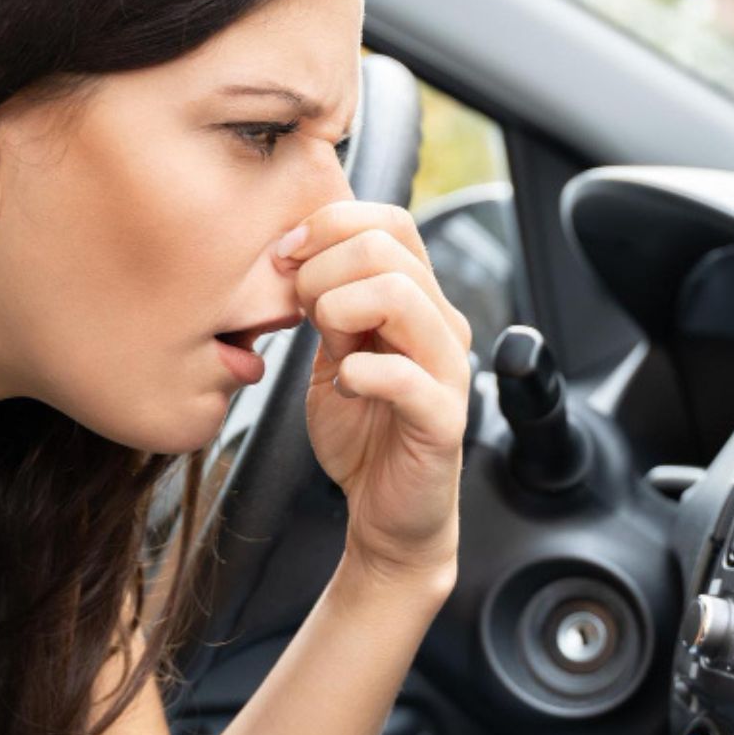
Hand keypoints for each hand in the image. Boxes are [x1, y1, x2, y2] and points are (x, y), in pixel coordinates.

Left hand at [276, 201, 473, 588]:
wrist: (385, 512)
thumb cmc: (361, 431)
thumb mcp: (333, 353)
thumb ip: (326, 305)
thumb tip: (294, 254)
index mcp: (417, 300)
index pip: (391, 222)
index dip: (332, 223)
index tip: (285, 255)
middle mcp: (441, 325)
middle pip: (388, 248)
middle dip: (322, 269)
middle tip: (298, 310)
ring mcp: (447, 370)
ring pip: (401, 294)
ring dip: (340, 309)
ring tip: (327, 346)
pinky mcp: (443, 420)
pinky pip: (405, 376)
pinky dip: (360, 374)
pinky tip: (346, 388)